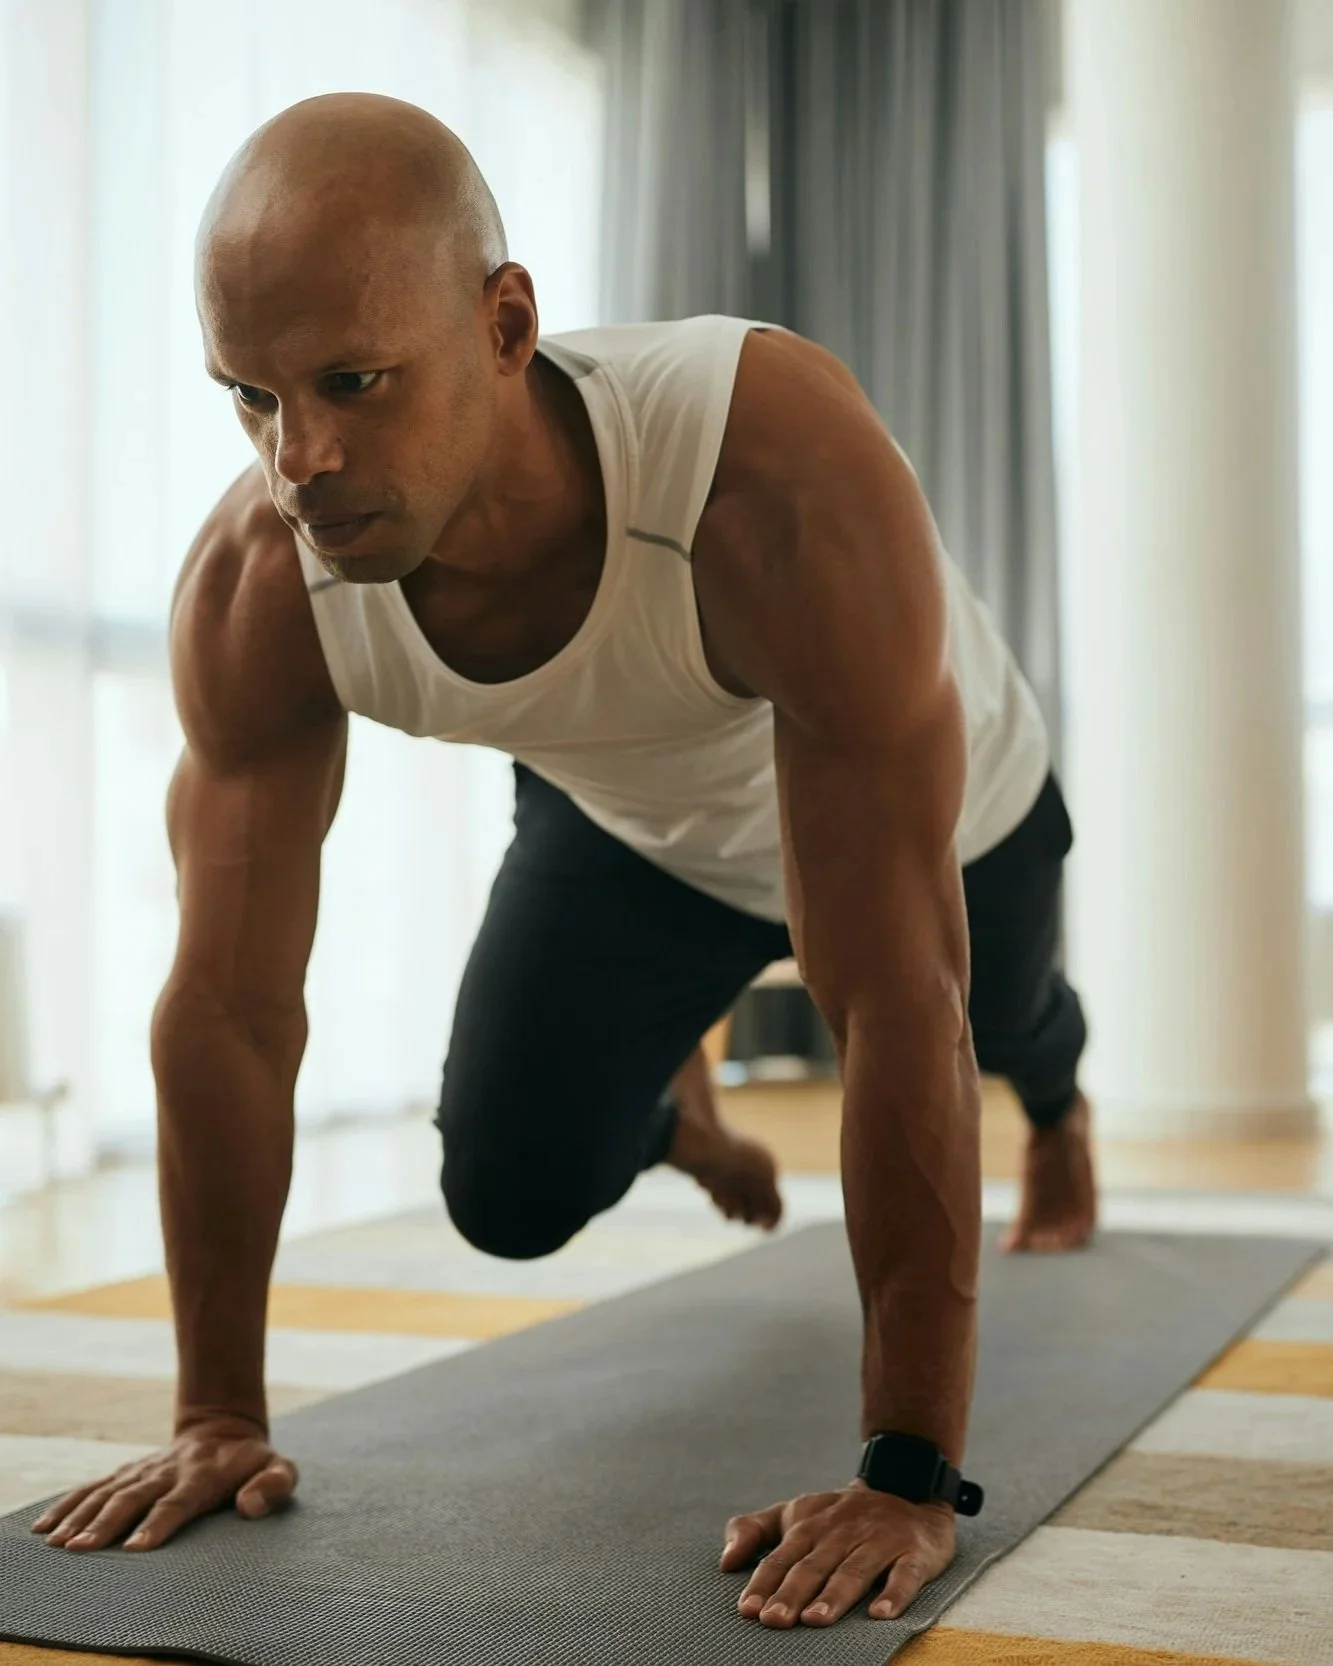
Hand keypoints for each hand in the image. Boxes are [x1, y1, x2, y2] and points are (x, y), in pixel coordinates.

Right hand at [30, 1415, 297, 1552]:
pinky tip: (45, 1527)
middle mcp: (167, 1470)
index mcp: (202, 1475)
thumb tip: (250, 1506)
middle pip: (134, 1497)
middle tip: (83, 1550)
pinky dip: (68, 1504)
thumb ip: (273, 1486)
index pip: (178, 1501)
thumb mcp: (279, 1469)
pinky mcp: (126, 1472)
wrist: (224, 1428)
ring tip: (59, 1543)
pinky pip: (93, 1487)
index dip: (158, 1523)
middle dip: (108, 1523)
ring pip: (108, 1492)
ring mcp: (143, 1470)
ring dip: (81, 1516)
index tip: (136, 1548)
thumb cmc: (252, 1462)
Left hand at [720, 1480, 955, 1627]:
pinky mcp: (914, 1552)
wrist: (907, 1486)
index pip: (782, 1557)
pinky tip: (881, 1614)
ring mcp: (880, 1540)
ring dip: (835, 1595)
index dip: (764, 1582)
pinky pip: (905, 1574)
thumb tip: (725, 1562)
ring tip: (816, 1620)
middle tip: (774, 1620)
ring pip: (854, 1570)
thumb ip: (755, 1530)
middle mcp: (843, 1531)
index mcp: (810, 1523)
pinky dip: (894, 1594)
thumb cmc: (841, 1515)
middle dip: (792, 1593)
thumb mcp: (796, 1512)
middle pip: (814, 1566)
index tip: (748, 1610)